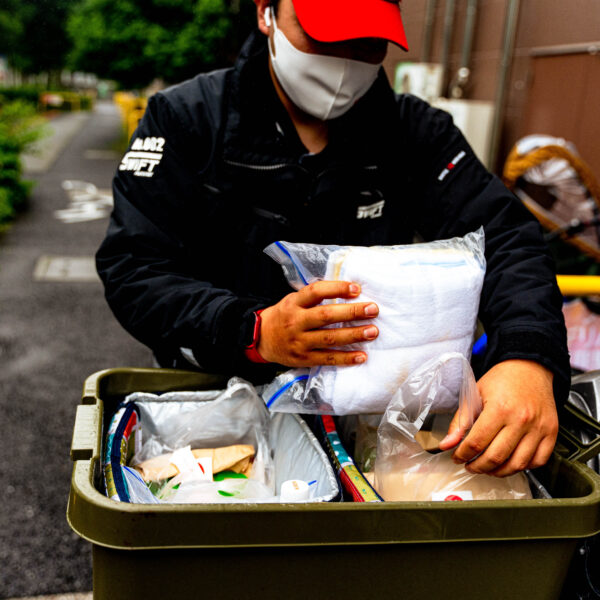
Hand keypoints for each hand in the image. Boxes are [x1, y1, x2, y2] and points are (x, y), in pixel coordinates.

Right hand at [257, 281, 378, 366]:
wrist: (260, 339)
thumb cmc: (284, 316)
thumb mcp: (293, 300)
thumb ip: (314, 297)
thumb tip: (348, 290)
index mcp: (294, 303)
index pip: (316, 291)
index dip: (337, 288)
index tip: (357, 289)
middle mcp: (296, 321)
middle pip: (326, 316)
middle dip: (352, 312)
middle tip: (373, 309)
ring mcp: (299, 341)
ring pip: (329, 338)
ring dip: (353, 334)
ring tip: (372, 331)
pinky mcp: (303, 358)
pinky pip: (327, 358)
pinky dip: (345, 358)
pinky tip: (361, 356)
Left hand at [438, 359, 557, 476]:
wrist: (530, 368)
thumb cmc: (502, 380)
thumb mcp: (475, 394)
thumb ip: (460, 421)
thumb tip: (447, 444)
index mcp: (500, 408)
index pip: (477, 442)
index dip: (462, 454)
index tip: (457, 457)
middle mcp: (521, 420)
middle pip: (496, 457)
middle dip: (478, 467)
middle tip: (469, 465)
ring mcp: (539, 428)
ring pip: (518, 464)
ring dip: (499, 472)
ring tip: (487, 468)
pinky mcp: (551, 433)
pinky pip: (539, 461)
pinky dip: (523, 467)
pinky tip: (510, 462)